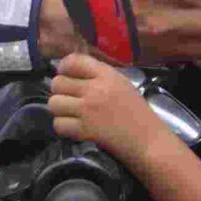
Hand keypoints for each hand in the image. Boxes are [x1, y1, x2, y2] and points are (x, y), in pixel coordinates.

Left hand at [48, 52, 163, 166]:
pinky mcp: (84, 130)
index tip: (65, 75)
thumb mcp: (121, 84)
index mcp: (106, 74)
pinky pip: (58, 124)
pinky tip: (73, 126)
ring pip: (53, 103)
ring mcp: (88, 110)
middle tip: (69, 98)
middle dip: (60, 91)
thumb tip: (72, 71)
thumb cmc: (136, 111)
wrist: (147, 140)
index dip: (63, 67)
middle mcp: (94, 89)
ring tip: (69, 113)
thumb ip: (99, 75)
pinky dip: (63, 126)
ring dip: (59, 109)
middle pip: (58, 83)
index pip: (73, 61)